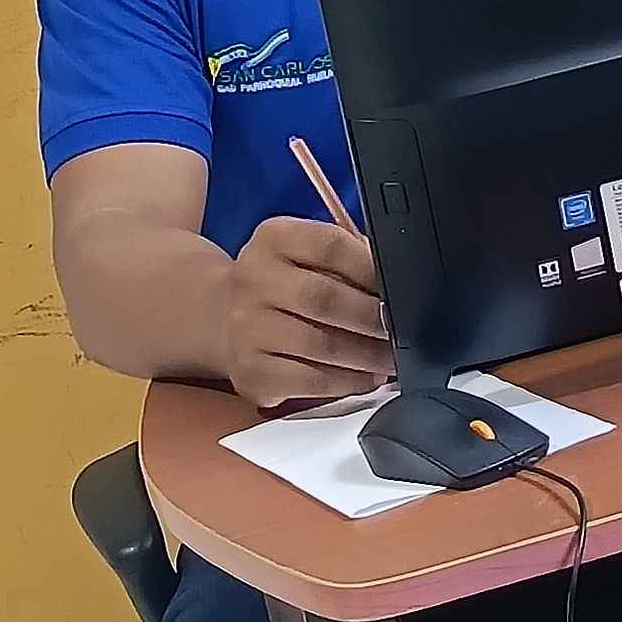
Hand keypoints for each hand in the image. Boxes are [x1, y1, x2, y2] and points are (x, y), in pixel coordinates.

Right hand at [222, 213, 392, 409]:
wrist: (221, 318)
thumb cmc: (280, 285)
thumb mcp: (303, 254)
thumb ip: (345, 258)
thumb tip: (394, 283)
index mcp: (273, 239)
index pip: (330, 245)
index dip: (371, 268)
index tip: (397, 287)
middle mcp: (253, 279)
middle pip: (326, 298)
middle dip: (373, 318)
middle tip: (400, 330)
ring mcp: (248, 328)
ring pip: (321, 346)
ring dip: (366, 356)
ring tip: (390, 358)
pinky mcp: (251, 372)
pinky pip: (311, 382)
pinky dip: (347, 382)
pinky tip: (365, 378)